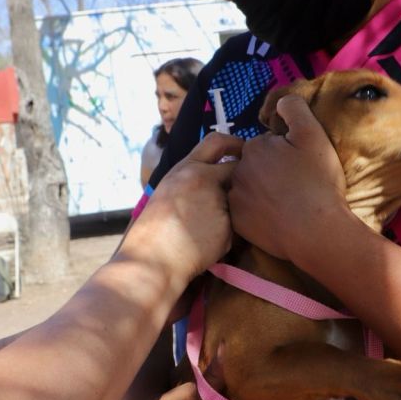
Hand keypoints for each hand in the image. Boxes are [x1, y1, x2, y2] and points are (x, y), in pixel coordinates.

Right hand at [125, 133, 242, 282]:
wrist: (153, 258)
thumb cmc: (153, 229)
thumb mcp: (169, 190)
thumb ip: (192, 180)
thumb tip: (214, 176)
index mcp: (186, 169)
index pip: (216, 141)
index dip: (234, 143)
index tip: (244, 149)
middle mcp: (204, 180)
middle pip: (238, 168)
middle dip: (246, 176)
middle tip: (247, 187)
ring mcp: (219, 202)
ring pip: (239, 199)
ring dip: (234, 208)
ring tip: (210, 226)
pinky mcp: (229, 226)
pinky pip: (236, 226)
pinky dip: (227, 234)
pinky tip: (208, 243)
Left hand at [228, 94, 348, 261]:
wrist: (318, 231)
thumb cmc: (318, 182)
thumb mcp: (313, 134)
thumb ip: (294, 108)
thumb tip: (279, 101)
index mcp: (254, 147)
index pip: (266, 144)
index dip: (284, 153)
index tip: (299, 166)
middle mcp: (237, 170)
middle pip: (254, 165)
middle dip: (270, 170)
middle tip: (295, 185)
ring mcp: (235, 198)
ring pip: (248, 188)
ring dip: (262, 191)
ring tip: (287, 203)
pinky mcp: (237, 223)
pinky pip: (244, 212)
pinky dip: (256, 213)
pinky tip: (276, 218)